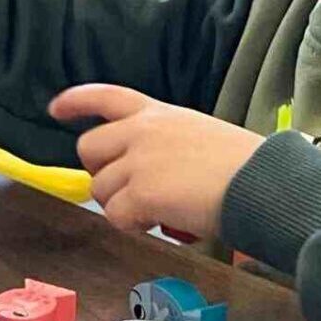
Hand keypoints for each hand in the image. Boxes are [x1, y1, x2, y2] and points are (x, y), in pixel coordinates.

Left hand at [48, 85, 263, 236]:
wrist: (265, 184)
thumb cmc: (243, 166)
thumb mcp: (198, 135)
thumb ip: (162, 143)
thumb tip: (141, 171)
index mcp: (158, 112)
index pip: (106, 96)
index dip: (76, 102)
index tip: (55, 109)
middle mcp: (142, 131)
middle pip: (88, 149)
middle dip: (103, 173)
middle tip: (132, 191)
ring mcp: (139, 161)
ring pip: (100, 188)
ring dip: (122, 205)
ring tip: (159, 210)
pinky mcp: (141, 193)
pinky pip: (115, 215)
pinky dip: (133, 225)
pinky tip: (160, 223)